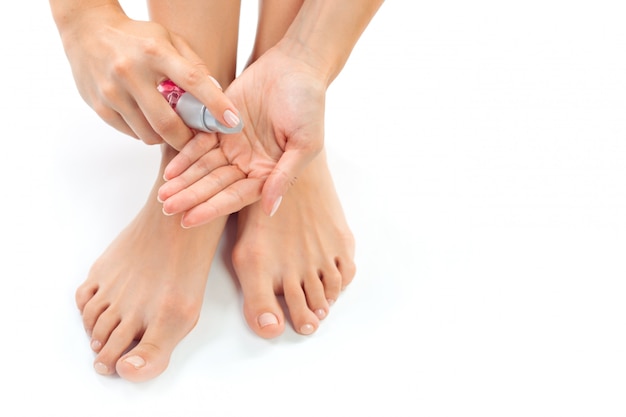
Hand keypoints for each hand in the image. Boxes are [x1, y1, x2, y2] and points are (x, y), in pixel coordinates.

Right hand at [57, 4, 238, 149]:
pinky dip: (144, 132)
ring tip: (168, 125)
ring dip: (165, 137)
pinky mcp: (100, 106)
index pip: (193, 81)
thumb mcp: (169, 40)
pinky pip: (131, 133)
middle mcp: (131, 72)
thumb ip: (193, 66)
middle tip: (196, 140)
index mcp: (155, 52)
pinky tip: (146, 118)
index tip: (233, 122)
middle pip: (166, 122)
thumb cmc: (135, 37)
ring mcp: (112, 91)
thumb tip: (217, 95)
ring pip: (148, 134)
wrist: (86, 30)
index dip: (216, 105)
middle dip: (187, 139)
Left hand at [157, 46, 326, 226]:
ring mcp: (233, 144)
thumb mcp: (306, 143)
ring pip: (204, 168)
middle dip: (192, 197)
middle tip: (167, 208)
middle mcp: (249, 163)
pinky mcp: (220, 124)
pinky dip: (185, 156)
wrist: (297, 65)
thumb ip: (285, 175)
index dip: (213, 208)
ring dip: (184, 182)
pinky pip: (199, 143)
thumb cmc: (309, 104)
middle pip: (216, 185)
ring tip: (163, 196)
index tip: (189, 220)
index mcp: (269, 173)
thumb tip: (271, 208)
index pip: (237, 196)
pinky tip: (169, 171)